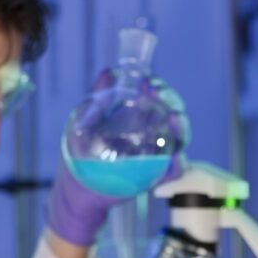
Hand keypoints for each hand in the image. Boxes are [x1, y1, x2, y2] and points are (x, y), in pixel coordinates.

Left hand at [46, 68, 190, 246]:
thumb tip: (109, 71)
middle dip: (171, 100)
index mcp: (137, 117)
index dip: (159, 87)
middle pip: (172, 113)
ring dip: (180, 127)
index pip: (158, 98)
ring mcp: (155, 156)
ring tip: (172, 118)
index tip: (149, 82)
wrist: (76, 186)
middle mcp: (151, 134)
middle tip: (158, 94)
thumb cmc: (82, 152)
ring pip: (179, 139)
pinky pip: (173, 172)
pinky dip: (178, 165)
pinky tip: (175, 157)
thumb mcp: (87, 121)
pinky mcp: (154, 177)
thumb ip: (100, 98)